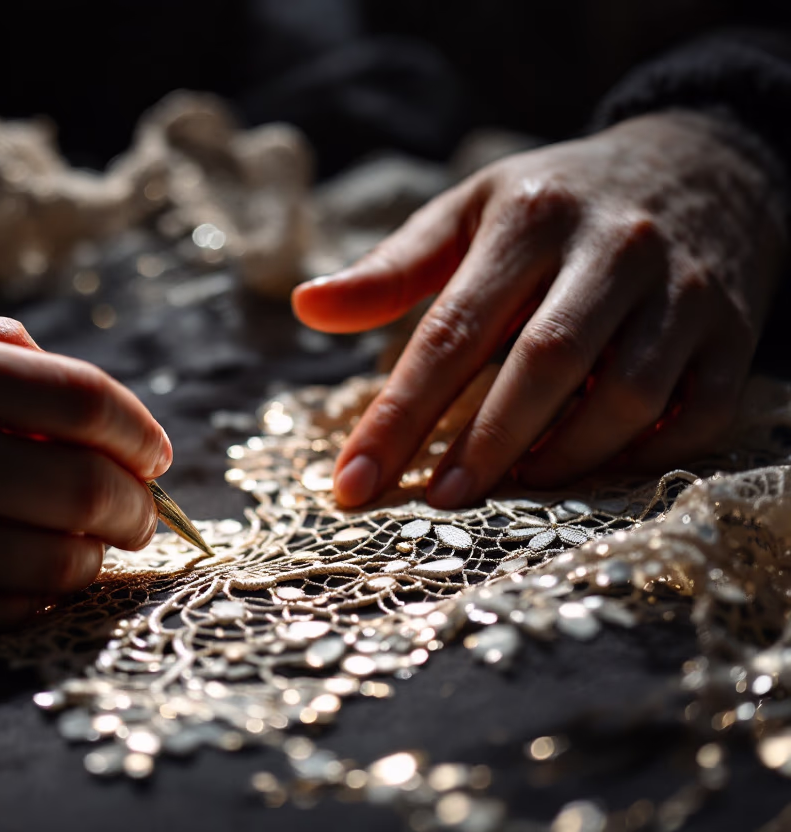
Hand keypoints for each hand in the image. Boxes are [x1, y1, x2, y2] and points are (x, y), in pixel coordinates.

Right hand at [0, 315, 170, 640]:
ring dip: (97, 555)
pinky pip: (9, 609)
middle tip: (141, 511)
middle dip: (138, 506)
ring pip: (58, 560)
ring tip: (94, 543)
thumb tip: (97, 406)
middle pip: (86, 488)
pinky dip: (45, 593)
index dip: (140, 429)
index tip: (155, 452)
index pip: (81, 400)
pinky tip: (41, 574)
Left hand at [293, 111, 784, 507]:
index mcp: (530, 219)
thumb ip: (392, 269)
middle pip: (543, 365)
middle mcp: (613, 248)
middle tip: (431, 501)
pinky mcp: (734, 331)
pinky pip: (698, 412)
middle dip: (481, 447)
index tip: (352, 484)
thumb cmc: (554, 202)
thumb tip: (307, 307)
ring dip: (561, 458)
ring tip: (503, 489)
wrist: (699, 164)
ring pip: (627, 396)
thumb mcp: (468, 212)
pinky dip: (643, 455)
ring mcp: (684, 291)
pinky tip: (590, 469)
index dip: (398, 416)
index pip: (451, 331)